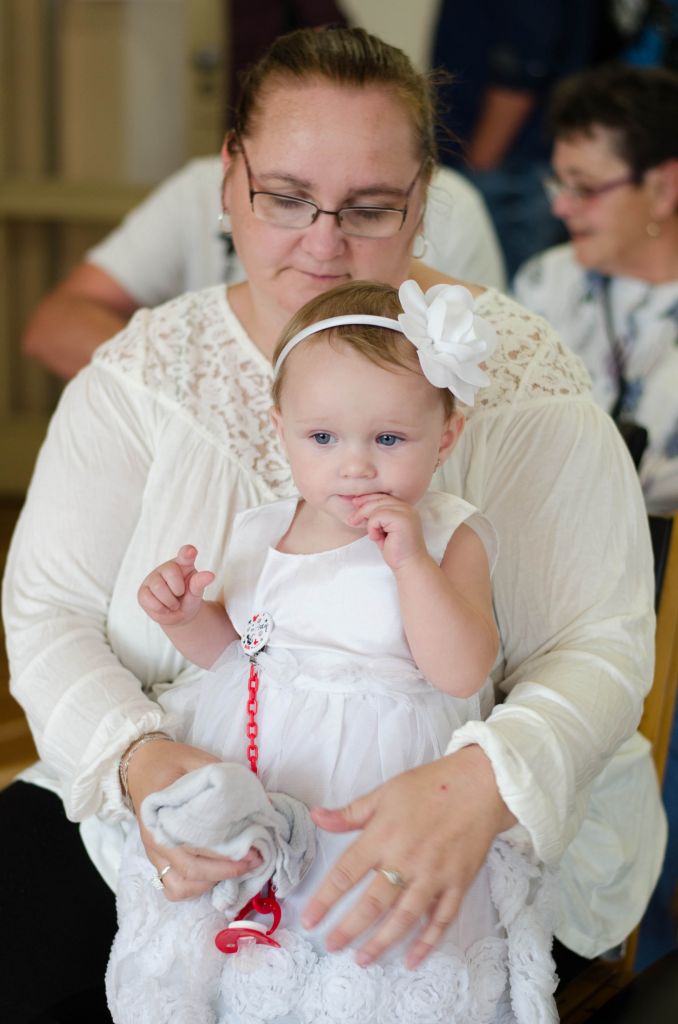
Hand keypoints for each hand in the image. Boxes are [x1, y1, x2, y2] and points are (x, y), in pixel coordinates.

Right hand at [127, 737, 261, 900]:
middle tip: (255, 860)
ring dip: (211, 883)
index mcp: (164, 814)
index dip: (226, 852)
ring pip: (181, 886)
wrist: (141, 764)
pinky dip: (194, 889)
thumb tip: (261, 801)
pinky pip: (173, 887)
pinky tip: (215, 876)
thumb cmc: (172, 762)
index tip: (253, 849)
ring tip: (237, 869)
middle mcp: (157, 839)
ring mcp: (155, 853)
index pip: (197, 843)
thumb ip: (225, 778)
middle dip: (227, 871)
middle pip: (192, 870)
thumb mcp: (199, 761)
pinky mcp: (157, 860)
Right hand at [138, 544, 214, 626]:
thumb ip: (200, 583)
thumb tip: (210, 575)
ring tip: (173, 604)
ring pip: (158, 587)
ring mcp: (153, 578)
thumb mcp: (196, 592)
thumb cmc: (189, 598)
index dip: (187, 552)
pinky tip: (164, 608)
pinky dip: (160, 609)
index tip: (191, 552)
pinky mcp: (143, 591)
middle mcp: (166, 567)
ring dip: (170, 602)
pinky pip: (149, 599)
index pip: (185, 554)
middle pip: (170, 572)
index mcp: (184, 564)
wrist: (178, 615)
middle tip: (180, 595)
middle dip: (178, 589)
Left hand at [301, 746, 515, 967]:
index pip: (347, 872)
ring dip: (382, 942)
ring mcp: (434, 874)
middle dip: (349, 929)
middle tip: (332, 946)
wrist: (481, 784)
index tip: (310, 920)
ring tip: (363, 959)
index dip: (325, 899)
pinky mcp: (458, 883)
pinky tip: (413, 959)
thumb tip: (316, 816)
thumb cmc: (430, 785)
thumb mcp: (385, 792)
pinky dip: (427, 942)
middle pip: (373, 903)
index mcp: (384, 835)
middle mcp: (406, 859)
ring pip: (404, 917)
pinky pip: (441, 919)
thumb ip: (350, 812)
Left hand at [349, 494, 425, 570]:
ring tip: (374, 536)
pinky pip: (377, 516)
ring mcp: (406, 512)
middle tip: (352, 519)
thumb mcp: (383, 529)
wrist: (409, 565)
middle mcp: (408, 507)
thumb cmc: (396, 550)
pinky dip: (372, 527)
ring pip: (376, 507)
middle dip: (362, 508)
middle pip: (379, 499)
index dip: (367, 499)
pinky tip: (378, 538)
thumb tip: (358, 504)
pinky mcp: (401, 519)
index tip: (355, 503)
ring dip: (369, 523)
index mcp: (405, 508)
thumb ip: (376, 517)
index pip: (383, 497)